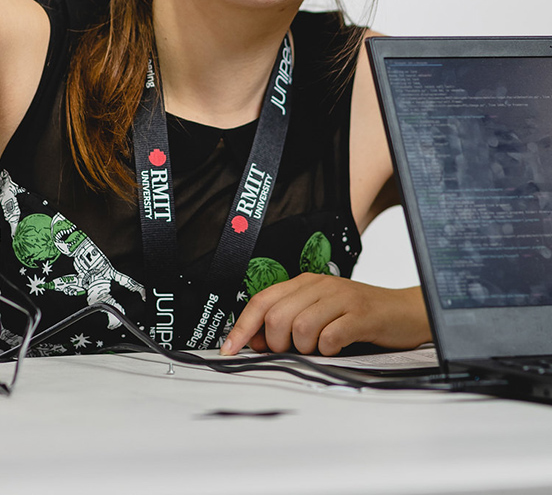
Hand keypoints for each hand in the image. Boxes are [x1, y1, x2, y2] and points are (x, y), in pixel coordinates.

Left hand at [218, 274, 430, 355]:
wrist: (406, 311)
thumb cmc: (359, 316)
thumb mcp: (319, 314)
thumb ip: (288, 323)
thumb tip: (255, 341)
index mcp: (304, 283)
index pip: (261, 301)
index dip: (242, 327)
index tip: (229, 349)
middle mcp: (319, 286)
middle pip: (276, 316)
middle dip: (276, 343)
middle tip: (292, 351)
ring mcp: (340, 298)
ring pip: (301, 327)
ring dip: (304, 348)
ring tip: (319, 349)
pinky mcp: (361, 315)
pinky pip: (331, 336)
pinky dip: (328, 349)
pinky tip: (337, 348)